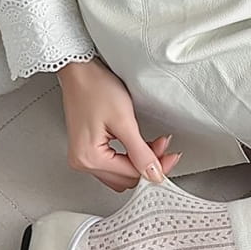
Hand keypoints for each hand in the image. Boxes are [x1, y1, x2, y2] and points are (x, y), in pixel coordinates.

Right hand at [56, 59, 181, 191]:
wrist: (79, 71)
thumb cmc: (94, 87)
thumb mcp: (124, 121)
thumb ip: (141, 153)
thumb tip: (154, 174)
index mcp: (88, 157)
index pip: (131, 175)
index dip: (155, 167)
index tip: (171, 157)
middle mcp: (83, 162)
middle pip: (127, 178)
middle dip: (148, 165)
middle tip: (163, 148)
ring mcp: (84, 158)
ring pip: (123, 174)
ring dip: (140, 162)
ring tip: (153, 145)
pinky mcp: (88, 152)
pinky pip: (115, 165)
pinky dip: (130, 158)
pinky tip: (140, 146)